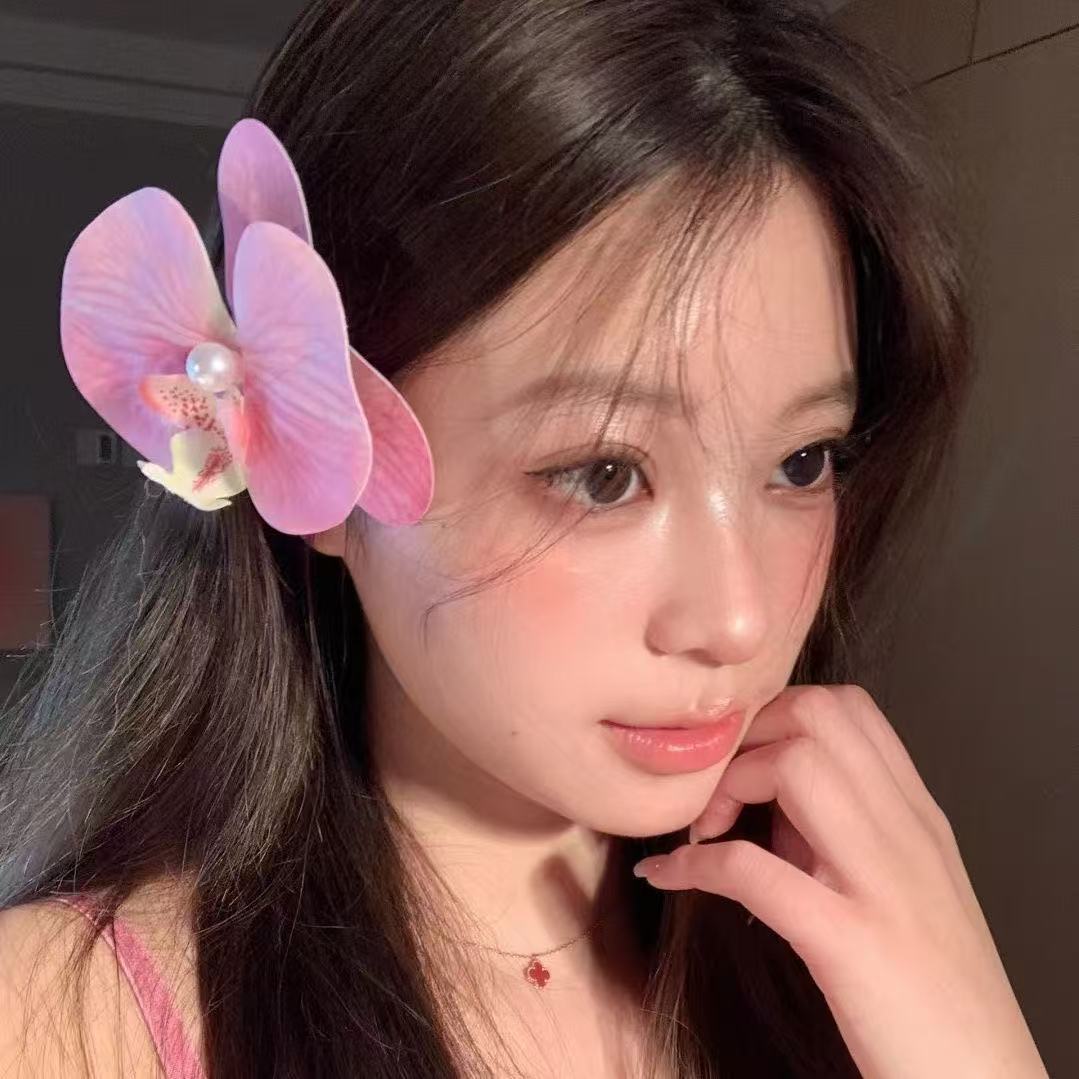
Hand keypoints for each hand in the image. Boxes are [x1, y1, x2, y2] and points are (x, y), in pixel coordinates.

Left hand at [632, 684, 1048, 1078]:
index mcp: (917, 818)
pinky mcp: (850, 945)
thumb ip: (844, 829)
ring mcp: (882, 886)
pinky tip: (669, 875)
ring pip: (796, 768)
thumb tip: (764, 794)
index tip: (742, 759)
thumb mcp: (903, 886)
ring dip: (727, 786)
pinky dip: (696, 864)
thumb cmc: (934, 989)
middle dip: (748, 736)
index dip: (776, 712)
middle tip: (716, 790)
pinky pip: (753, 872)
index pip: (848, 707)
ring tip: (701, 827)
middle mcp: (907, 835)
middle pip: (817, 715)